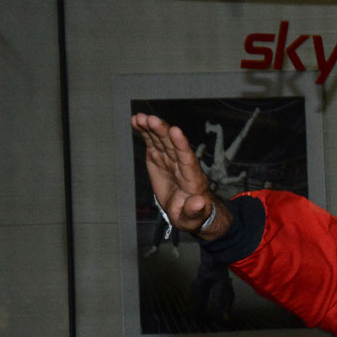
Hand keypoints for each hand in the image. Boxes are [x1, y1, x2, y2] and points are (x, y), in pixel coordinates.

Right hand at [131, 113, 230, 240]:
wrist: (187, 211)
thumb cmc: (192, 216)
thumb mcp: (193, 218)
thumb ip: (195, 210)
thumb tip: (199, 203)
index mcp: (192, 179)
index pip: (187, 159)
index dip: (182, 145)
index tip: (175, 131)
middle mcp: (181, 165)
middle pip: (172, 146)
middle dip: (162, 132)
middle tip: (151, 119)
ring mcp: (170, 160)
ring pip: (162, 141)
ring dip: (152, 128)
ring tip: (140, 118)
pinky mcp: (159, 159)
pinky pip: (152, 143)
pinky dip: (145, 132)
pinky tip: (136, 121)